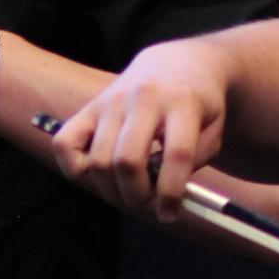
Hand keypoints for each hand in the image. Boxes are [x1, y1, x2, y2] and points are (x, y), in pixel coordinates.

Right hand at [52, 39, 232, 220]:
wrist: (174, 64)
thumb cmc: (197, 105)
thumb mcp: (213, 129)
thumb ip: (195, 160)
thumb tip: (162, 195)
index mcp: (182, 101)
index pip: (176, 154)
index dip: (171, 193)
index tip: (170, 214)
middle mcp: (144, 97)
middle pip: (128, 160)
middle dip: (137, 195)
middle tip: (148, 202)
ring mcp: (112, 100)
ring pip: (99, 160)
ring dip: (112, 189)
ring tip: (129, 191)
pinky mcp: (90, 106)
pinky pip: (65, 143)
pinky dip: (74, 167)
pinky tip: (95, 172)